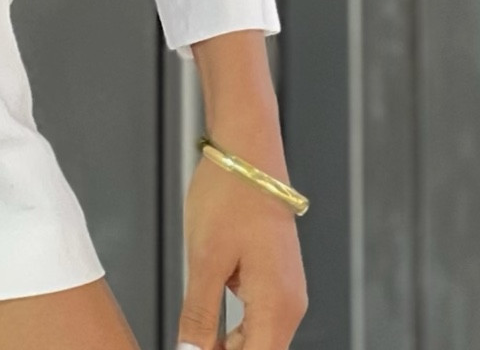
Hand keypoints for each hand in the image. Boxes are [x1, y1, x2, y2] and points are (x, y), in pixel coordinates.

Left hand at [177, 29, 307, 349]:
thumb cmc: (229, 195)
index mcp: (278, 306)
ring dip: (228, 345)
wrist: (247, 149)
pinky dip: (234, 327)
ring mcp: (285, 290)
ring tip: (193, 339)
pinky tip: (207, 323)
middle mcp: (290, 304)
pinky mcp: (274, 276)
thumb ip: (200, 315)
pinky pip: (256, 316)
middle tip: (188, 344)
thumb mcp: (205, 259)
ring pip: (257, 338)